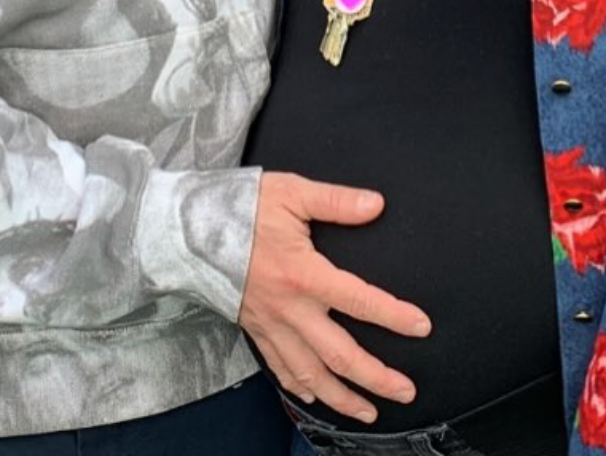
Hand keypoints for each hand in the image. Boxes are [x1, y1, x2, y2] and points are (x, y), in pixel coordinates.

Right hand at [238, 173, 429, 421]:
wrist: (183, 232)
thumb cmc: (238, 208)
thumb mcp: (291, 192)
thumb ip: (336, 201)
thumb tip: (376, 204)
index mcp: (303, 274)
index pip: (359, 301)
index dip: (394, 316)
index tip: (422, 327)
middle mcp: (289, 309)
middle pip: (340, 355)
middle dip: (376, 378)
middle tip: (406, 392)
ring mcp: (270, 326)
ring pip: (310, 374)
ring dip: (342, 398)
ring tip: (369, 413)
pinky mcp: (253, 331)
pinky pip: (279, 369)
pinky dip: (300, 389)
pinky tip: (316, 398)